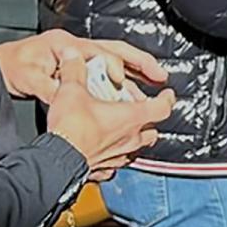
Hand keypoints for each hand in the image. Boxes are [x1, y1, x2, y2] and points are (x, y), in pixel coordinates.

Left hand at [0, 31, 167, 104]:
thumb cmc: (10, 67)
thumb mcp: (28, 78)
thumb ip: (50, 88)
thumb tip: (68, 98)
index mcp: (65, 44)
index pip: (100, 52)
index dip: (114, 69)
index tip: (120, 85)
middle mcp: (75, 46)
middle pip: (117, 50)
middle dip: (141, 62)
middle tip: (161, 76)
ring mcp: (78, 55)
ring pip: (115, 60)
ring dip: (135, 74)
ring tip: (154, 86)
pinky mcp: (77, 66)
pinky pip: (105, 71)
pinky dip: (121, 81)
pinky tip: (131, 93)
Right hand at [45, 75, 174, 181]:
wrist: (58, 159)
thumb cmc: (71, 130)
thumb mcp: (71, 90)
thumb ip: (74, 70)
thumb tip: (73, 58)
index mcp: (131, 117)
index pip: (162, 108)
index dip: (167, 99)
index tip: (167, 94)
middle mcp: (130, 139)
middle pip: (152, 130)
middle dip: (148, 120)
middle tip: (139, 110)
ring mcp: (119, 155)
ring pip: (136, 147)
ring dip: (132, 138)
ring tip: (121, 128)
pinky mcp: (105, 168)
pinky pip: (117, 162)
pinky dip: (114, 154)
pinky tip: (103, 148)